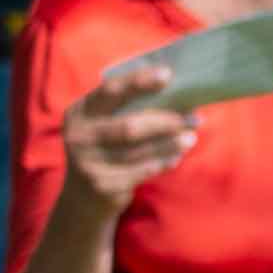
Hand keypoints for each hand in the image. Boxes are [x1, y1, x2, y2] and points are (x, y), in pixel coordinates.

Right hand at [54, 49, 211, 212]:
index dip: (139, 81)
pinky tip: (176, 156)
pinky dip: (162, 162)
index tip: (168, 75)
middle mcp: (79, 136)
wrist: (82, 197)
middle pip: (129, 125)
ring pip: (139, 151)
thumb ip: (126, 108)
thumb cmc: (103, 149)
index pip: (110, 90)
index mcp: (80, 112)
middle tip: (193, 117)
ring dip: (170, 143)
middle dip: (165, 121)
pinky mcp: (103, 186)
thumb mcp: (102, 125)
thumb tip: (175, 93)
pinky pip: (142, 171)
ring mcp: (89, 163)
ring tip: (191, 136)